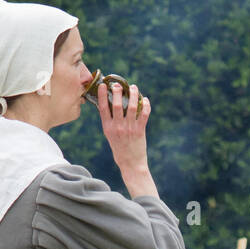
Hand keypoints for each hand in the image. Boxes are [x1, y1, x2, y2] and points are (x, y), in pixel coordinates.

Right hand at [97, 82, 157, 197]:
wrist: (131, 164)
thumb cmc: (119, 149)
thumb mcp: (110, 135)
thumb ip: (110, 121)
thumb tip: (110, 105)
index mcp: (107, 127)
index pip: (103, 108)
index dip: (103, 95)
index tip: (104, 85)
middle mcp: (117, 127)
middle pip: (117, 104)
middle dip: (118, 91)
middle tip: (118, 84)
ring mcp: (129, 128)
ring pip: (132, 106)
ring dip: (133, 94)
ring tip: (134, 87)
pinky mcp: (140, 131)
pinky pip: (144, 114)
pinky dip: (146, 105)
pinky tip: (146, 99)